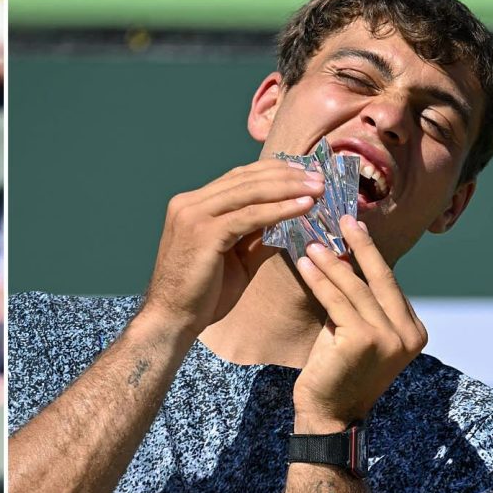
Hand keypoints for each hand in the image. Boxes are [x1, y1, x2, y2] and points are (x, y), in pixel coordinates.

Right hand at [139, 158, 325, 339]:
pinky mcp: (204, 232)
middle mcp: (190, 202)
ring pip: (250, 191)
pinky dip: (280, 209)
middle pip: (246, 178)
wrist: (173, 320)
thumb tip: (288, 221)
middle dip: (286, 176)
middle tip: (319, 178)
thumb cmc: (202, 295)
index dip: (274, 172)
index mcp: (193, 205)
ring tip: (318, 189)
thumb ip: (256, 237)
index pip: (238, 178)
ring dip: (289, 188)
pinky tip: (304, 207)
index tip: (304, 174)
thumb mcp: (235, 258)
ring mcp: (194, 214)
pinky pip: (250, 216)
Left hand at [291, 219, 427, 428]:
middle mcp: (408, 334)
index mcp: (414, 331)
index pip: (390, 284)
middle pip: (381, 278)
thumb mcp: (356, 332)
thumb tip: (348, 257)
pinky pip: (336, 301)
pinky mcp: (363, 340)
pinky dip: (319, 279)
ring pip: (356, 287)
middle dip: (361, 244)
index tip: (353, 230)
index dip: (370, 254)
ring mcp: (388, 338)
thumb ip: (360, 303)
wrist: (328, 416)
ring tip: (313, 241)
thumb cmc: (338, 373)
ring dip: (332, 260)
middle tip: (343, 217)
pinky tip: (305, 263)